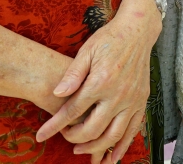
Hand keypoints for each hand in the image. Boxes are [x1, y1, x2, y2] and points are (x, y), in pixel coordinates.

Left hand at [35, 0, 161, 163]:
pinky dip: (121, 147)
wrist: (137, 31)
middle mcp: (117, 95)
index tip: (41, 135)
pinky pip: (132, 131)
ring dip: (95, 148)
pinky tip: (111, 157)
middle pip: (92, 129)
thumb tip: (57, 93)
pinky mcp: (141, 101)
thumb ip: (72, 74)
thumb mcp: (86, 51)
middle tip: (65, 137)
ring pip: (113, 135)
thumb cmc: (109, 39)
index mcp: (100, 81)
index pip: (72, 111)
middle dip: (74, 138)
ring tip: (81, 150)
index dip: (54, 126)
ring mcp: (132, 100)